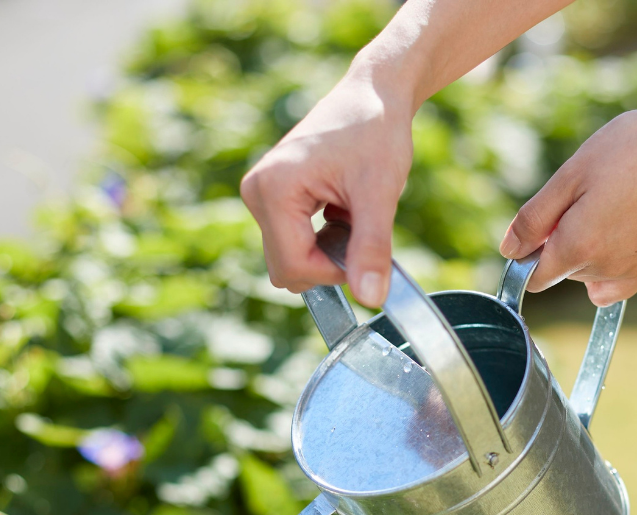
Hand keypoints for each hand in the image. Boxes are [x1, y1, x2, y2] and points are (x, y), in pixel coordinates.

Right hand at [239, 70, 414, 306]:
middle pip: (286, 269)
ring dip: (327, 250)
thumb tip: (370, 299)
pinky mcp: (271, 196)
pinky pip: (293, 243)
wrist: (373, 94)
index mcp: (272, 190)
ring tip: (352, 212)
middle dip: (328, 263)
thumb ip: (371, 249)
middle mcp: (256, 192)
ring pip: (290, 259)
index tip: (366, 249)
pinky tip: (342, 209)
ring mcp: (260, 194)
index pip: (293, 267)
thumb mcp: (380, 194)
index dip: (335, 273)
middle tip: (361, 226)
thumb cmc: (376, 132)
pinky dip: (323, 239)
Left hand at [500, 99, 636, 305]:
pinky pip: (617, 282)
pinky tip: (624, 229)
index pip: (534, 276)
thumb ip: (535, 217)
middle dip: (563, 242)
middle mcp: (605, 269)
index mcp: (579, 246)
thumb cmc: (634, 148)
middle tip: (590, 194)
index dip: (529, 251)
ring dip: (589, 249)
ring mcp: (634, 272)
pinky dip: (611, 264)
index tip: (544, 222)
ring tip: (614, 202)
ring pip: (590, 275)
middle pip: (562, 272)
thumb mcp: (573, 173)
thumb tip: (509, 250)